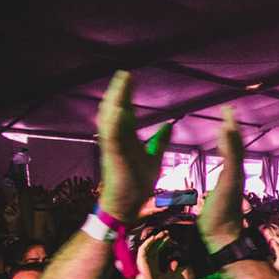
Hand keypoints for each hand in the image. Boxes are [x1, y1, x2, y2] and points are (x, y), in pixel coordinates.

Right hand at [96, 71, 171, 222]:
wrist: (128, 204)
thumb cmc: (137, 182)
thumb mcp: (154, 157)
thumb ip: (160, 141)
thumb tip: (168, 125)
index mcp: (126, 137)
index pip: (125, 110)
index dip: (127, 94)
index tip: (131, 77)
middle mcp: (117, 138)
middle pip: (114, 109)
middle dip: (119, 91)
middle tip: (125, 74)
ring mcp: (113, 146)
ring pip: (109, 119)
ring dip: (114, 101)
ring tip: (120, 85)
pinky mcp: (114, 156)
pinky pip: (112, 138)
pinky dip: (114, 124)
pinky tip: (119, 111)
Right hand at [131, 231, 172, 278]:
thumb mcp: (169, 274)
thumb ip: (173, 268)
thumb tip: (179, 262)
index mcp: (154, 259)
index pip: (158, 247)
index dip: (163, 241)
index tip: (170, 237)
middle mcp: (148, 257)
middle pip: (154, 244)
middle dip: (160, 237)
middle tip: (167, 232)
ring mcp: (144, 258)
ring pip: (148, 244)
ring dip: (154, 238)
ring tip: (162, 233)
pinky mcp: (141, 259)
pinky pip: (143, 248)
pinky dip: (147, 243)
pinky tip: (153, 238)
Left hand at [197, 108, 244, 253]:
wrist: (222, 236)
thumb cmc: (215, 221)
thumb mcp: (211, 201)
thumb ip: (211, 192)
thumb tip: (207, 191)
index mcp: (230, 176)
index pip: (230, 150)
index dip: (227, 135)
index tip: (224, 120)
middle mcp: (236, 174)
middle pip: (236, 145)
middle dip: (232, 126)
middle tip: (228, 109)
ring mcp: (236, 176)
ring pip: (235, 148)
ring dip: (232, 130)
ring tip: (228, 114)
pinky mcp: (233, 180)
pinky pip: (232, 156)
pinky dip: (230, 142)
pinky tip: (226, 130)